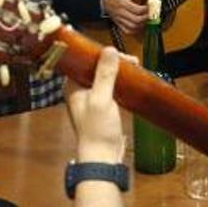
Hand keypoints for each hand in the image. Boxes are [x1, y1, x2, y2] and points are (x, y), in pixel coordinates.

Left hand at [64, 47, 127, 163]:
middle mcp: (79, 90)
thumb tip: (110, 50)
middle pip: (96, 66)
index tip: (119, 53)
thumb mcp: (101, 99)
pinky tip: (132, 79)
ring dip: (118, 70)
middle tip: (131, 60)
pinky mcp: (103, 105)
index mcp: (72, 86)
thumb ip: (104, 75)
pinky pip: (111, 87)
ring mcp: (92, 98)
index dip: (100, 53)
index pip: (84, 61)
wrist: (102, 156)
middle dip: (113, 60)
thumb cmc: (97, 129)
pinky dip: (121, 81)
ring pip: (105, 76)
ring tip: (134, 66)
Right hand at [100, 0, 149, 35]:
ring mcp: (119, 19)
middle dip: (145, 18)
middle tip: (150, 15)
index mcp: (123, 3)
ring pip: (132, 27)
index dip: (146, 9)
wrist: (104, 0)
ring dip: (141, 25)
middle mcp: (121, 12)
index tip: (150, 7)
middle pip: (136, 19)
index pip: (137, 9)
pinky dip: (134, 31)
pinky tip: (138, 26)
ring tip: (145, 20)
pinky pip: (127, 31)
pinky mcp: (118, 24)